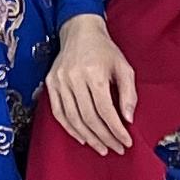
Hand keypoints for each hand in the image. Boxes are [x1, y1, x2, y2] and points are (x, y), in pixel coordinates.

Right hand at [46, 14, 139, 155]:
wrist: (80, 31)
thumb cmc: (105, 50)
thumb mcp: (124, 67)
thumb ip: (129, 93)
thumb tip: (128, 119)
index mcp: (93, 73)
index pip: (105, 110)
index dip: (116, 130)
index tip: (126, 142)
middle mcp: (73, 78)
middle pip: (88, 117)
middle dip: (104, 137)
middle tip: (116, 148)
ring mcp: (59, 81)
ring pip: (72, 118)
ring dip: (88, 137)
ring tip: (101, 147)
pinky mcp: (50, 83)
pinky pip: (58, 112)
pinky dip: (69, 128)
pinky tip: (82, 137)